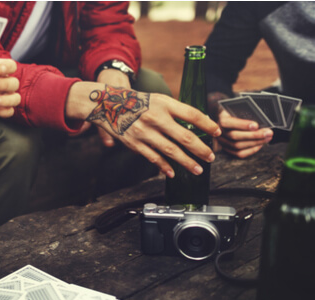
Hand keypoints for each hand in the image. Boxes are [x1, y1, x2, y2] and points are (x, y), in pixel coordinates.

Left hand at [0, 55, 19, 117]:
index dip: (8, 67)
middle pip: (14, 83)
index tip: (0, 69)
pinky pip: (9, 111)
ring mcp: (3, 96)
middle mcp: (4, 83)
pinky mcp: (0, 109)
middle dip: (4, 84)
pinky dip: (3, 111)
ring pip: (16, 98)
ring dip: (6, 99)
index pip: (12, 66)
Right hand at [72, 83, 220, 177]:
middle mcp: (156, 118)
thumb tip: (197, 125)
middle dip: (201, 149)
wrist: (108, 105)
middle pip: (185, 137)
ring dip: (187, 162)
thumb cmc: (138, 102)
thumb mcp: (159, 99)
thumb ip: (176, 111)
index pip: (192, 114)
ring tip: (198, 169)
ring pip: (171, 151)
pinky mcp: (135, 143)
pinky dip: (164, 166)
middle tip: (211, 157)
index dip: (207, 124)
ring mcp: (145, 132)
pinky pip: (153, 158)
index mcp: (165, 104)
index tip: (217, 133)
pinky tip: (173, 173)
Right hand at [216, 109, 272, 157]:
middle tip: (268, 132)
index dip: (242, 125)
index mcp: (221, 119)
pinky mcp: (227, 149)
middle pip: (235, 136)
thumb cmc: (237, 111)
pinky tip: (260, 144)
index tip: (256, 125)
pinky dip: (251, 150)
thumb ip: (245, 111)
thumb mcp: (238, 108)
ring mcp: (222, 142)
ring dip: (255, 142)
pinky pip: (239, 153)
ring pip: (237, 146)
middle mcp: (219, 132)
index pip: (229, 123)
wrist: (228, 117)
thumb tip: (260, 117)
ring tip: (267, 138)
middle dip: (254, 135)